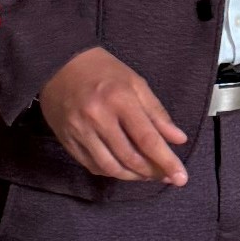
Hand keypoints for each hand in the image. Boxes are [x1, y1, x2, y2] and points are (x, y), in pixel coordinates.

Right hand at [39, 47, 188, 184]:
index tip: (181, 178)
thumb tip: (178, 139)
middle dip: (151, 172)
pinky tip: (124, 169)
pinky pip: (92, 166)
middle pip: (129, 158)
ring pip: (110, 167)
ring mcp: (79, 131)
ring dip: (132, 176)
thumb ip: (157, 113)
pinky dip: (111, 172)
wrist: (58, 63)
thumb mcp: (136, 83)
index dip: (166, 161)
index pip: (147, 139)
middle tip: (165, 176)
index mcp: (119, 100)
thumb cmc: (103, 71)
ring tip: (146, 175)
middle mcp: (97, 118)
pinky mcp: (67, 140)